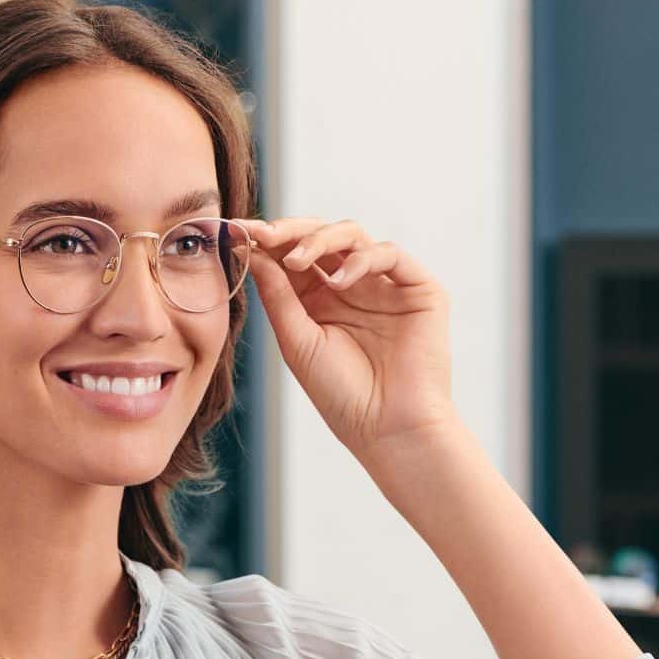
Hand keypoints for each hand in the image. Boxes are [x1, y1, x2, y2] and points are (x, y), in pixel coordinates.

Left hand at [247, 218, 457, 458]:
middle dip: (291, 230)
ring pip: (352, 236)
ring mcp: (385, 285)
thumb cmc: (341, 394)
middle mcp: (351, 286)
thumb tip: (253, 251)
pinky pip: (390, 254)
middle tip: (266, 234)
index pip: (292, 254)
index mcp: (319, 299)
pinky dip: (362, 259)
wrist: (388, 428)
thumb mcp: (296, 339)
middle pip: (320, 236)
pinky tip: (339, 282)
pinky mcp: (419, 289)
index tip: (240, 231)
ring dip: (320, 239)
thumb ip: (278, 294)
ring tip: (298, 261)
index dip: (268, 240)